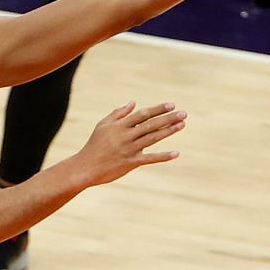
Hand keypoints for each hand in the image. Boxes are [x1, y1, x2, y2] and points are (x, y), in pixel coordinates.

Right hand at [70, 101, 186, 185]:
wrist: (85, 167)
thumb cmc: (94, 145)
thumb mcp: (103, 125)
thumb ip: (118, 113)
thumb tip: (133, 102)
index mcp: (120, 125)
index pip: (143, 114)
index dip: (158, 109)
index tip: (171, 105)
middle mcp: (126, 136)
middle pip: (151, 124)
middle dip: (168, 118)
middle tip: (184, 113)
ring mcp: (129, 149)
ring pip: (152, 138)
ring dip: (169, 131)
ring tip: (182, 124)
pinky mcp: (131, 163)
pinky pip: (150, 159)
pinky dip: (163, 156)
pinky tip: (176, 153)